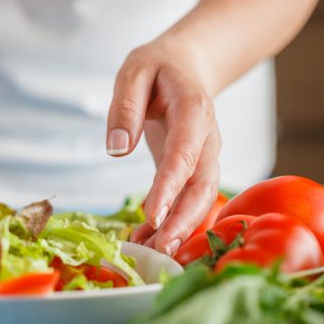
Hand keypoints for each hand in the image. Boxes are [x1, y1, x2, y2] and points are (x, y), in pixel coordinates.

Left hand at [107, 35, 221, 255]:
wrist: (187, 66)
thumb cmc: (158, 67)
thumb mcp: (134, 71)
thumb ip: (125, 107)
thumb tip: (117, 148)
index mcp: (194, 111)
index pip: (184, 154)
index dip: (170, 187)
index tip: (152, 215)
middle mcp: (207, 139)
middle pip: (203, 187)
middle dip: (183, 221)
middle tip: (160, 253)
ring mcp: (205, 156)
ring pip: (201, 200)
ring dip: (180, 230)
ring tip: (150, 256)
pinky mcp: (195, 169)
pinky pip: (188, 200)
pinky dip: (172, 222)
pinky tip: (148, 241)